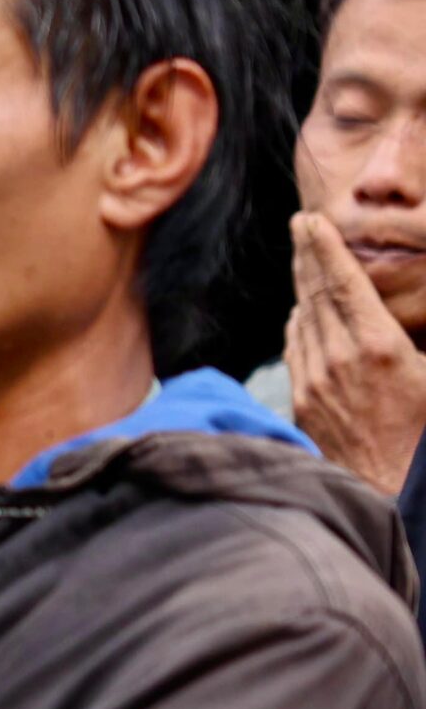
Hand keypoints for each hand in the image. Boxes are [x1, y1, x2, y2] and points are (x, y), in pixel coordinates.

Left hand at [286, 211, 425, 497]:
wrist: (389, 487)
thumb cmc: (425, 435)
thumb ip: (424, 338)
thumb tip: (402, 314)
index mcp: (378, 346)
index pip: (344, 284)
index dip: (325, 248)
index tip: (311, 221)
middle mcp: (339, 358)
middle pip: (316, 293)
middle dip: (308, 255)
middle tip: (300, 225)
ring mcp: (315, 380)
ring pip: (302, 318)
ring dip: (302, 285)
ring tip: (303, 257)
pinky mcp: (302, 400)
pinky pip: (295, 348)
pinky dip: (298, 322)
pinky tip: (301, 310)